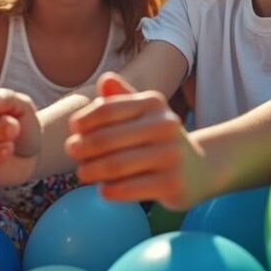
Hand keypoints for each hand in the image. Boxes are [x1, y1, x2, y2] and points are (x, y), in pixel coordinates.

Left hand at [65, 72, 212, 210]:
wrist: (198, 169)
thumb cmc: (159, 139)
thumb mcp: (144, 113)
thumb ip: (121, 97)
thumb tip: (104, 80)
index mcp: (154, 104)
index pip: (107, 109)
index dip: (84, 120)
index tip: (73, 131)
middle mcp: (165, 126)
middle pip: (106, 139)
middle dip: (82, 147)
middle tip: (72, 152)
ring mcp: (170, 156)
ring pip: (115, 166)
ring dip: (91, 171)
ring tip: (83, 173)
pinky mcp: (172, 183)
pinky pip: (129, 188)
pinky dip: (109, 190)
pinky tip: (103, 190)